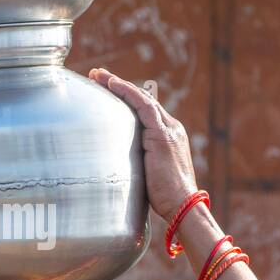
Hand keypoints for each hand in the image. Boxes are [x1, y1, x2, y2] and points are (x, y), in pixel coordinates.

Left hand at [87, 68, 198, 221]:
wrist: (182, 205)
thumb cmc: (165, 198)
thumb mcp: (149, 174)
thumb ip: (138, 161)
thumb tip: (116, 164)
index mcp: (169, 137)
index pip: (145, 111)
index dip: (126, 98)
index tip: (108, 89)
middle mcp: (171, 129)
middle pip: (142, 100)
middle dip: (119, 86)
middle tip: (97, 75)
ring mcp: (168, 130)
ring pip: (141, 99)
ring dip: (118, 84)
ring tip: (98, 75)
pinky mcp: (162, 135)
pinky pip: (143, 106)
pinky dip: (127, 93)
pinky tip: (112, 84)